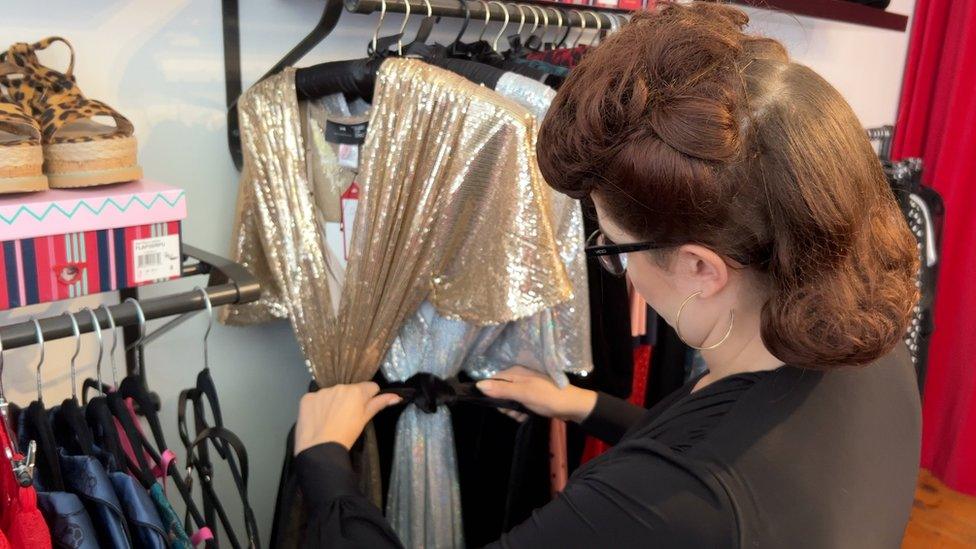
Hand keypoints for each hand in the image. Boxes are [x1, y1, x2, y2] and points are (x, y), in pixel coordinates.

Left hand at [294, 382, 401, 454]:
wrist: (319, 449)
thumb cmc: (346, 436)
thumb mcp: (365, 420)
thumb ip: (379, 404)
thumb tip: (396, 396)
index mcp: (356, 391)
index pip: (370, 387)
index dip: (369, 398)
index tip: (363, 409)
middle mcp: (339, 387)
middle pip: (349, 390)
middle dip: (349, 399)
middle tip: (346, 417)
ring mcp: (321, 392)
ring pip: (332, 393)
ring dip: (333, 402)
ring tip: (330, 419)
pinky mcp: (307, 398)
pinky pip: (316, 398)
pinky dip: (317, 406)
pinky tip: (318, 419)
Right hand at [476, 366, 596, 422]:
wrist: (573, 406)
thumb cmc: (548, 398)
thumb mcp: (523, 394)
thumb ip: (502, 389)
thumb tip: (478, 385)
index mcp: (516, 373)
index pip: (493, 380)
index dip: (491, 393)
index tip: (496, 405)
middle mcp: (519, 377)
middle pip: (500, 391)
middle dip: (504, 405)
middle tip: (512, 412)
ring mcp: (526, 387)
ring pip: (510, 400)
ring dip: (512, 410)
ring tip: (520, 416)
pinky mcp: (532, 397)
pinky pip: (519, 404)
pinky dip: (520, 412)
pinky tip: (524, 417)